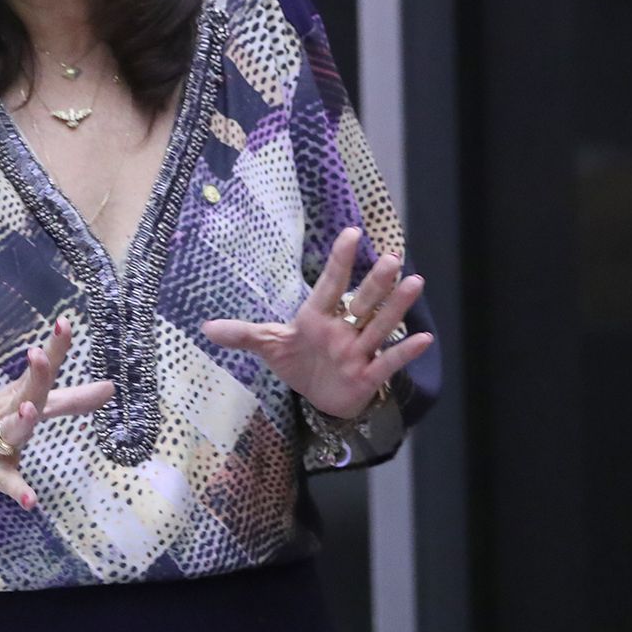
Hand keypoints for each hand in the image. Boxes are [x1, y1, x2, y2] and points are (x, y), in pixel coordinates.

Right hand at [0, 319, 113, 511]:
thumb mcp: (18, 405)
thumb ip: (67, 400)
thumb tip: (109, 388)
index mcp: (16, 397)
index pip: (40, 371)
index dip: (54, 349)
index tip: (65, 324)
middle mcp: (6, 415)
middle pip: (27, 394)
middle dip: (37, 376)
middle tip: (41, 356)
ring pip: (11, 432)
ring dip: (20, 422)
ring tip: (29, 411)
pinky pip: (6, 482)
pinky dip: (19, 490)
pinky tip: (31, 500)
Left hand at [201, 227, 432, 419]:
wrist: (318, 398)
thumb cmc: (299, 363)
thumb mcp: (269, 348)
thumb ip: (243, 335)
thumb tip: (206, 328)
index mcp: (316, 318)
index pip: (329, 285)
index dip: (339, 261)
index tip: (351, 233)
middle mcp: (342, 329)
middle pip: (360, 303)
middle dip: (374, 283)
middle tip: (392, 258)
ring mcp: (357, 352)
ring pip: (379, 326)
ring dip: (396, 307)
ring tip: (415, 281)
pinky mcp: (367, 377)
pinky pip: (388, 362)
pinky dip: (405, 352)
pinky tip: (426, 339)